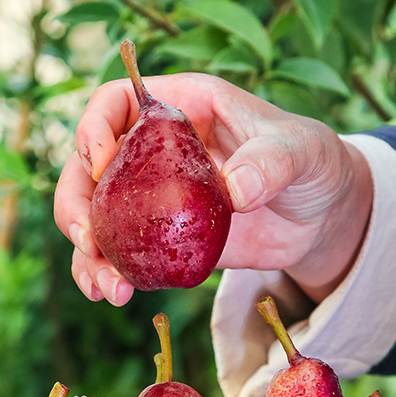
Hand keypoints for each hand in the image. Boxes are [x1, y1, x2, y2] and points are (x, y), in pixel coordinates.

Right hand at [54, 73, 372, 306]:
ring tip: (108, 289)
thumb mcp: (300, 152)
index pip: (114, 102)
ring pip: (95, 217)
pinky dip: (107, 274)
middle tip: (89, 243)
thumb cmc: (310, 162)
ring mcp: (151, 197)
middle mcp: (152, 150)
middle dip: (75, 205)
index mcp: (179, 108)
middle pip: (86, 167)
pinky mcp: (160, 238)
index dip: (93, 127)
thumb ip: (272, 163)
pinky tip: (112, 294)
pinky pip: (119, 253)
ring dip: (87, 254)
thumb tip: (237, 191)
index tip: (100, 165)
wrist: (320, 214)